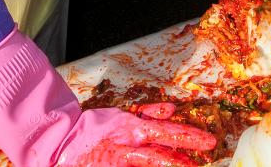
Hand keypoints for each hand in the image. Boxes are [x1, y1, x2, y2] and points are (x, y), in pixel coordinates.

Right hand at [57, 108, 215, 166]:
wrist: (62, 143)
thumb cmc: (96, 127)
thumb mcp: (124, 115)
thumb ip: (149, 113)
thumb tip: (172, 109)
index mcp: (131, 129)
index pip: (166, 132)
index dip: (189, 138)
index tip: (209, 143)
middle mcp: (126, 147)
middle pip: (158, 156)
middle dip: (181, 161)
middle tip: (202, 163)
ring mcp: (117, 161)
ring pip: (148, 165)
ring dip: (169, 165)